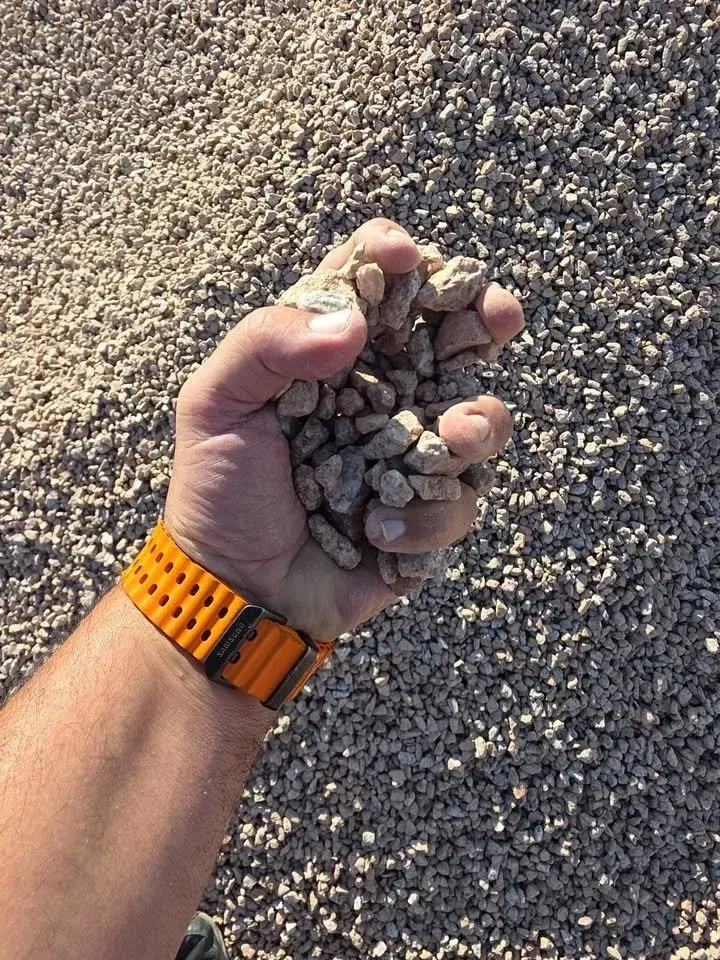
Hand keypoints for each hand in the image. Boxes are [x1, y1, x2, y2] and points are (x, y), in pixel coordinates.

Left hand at [164, 219, 523, 640]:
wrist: (235, 586)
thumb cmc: (219, 487)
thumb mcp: (216, 403)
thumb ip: (266, 344)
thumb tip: (353, 324)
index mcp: (331, 355)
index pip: (375, 286)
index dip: (396, 258)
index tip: (403, 258)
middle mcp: (383, 394)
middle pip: (453, 337)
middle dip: (484, 317)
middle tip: (498, 316)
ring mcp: (412, 454)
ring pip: (480, 420)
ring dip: (477, 425)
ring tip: (449, 440)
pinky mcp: (428, 514)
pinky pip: (459, 503)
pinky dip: (425, 518)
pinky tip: (376, 533)